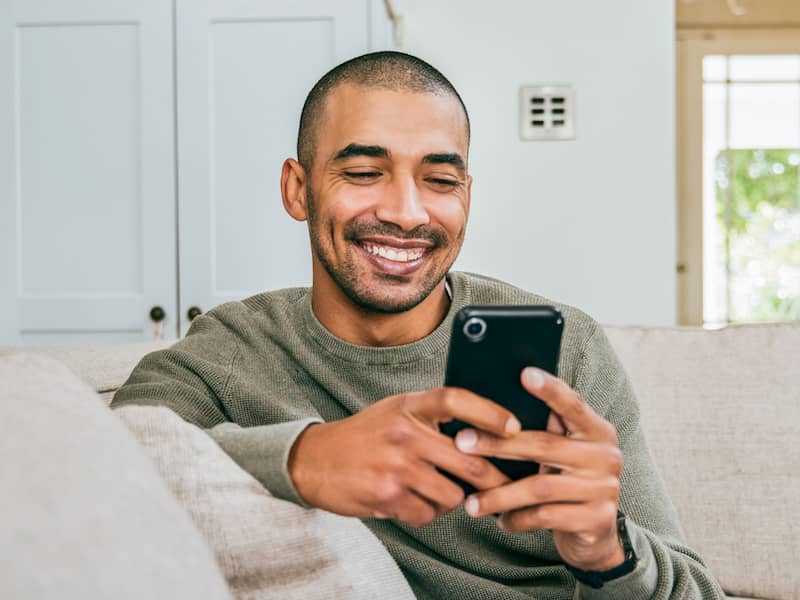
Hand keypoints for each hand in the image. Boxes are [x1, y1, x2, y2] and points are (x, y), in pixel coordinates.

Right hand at [287, 388, 517, 526]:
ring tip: (435, 489)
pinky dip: (425, 512)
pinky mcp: (386, 495)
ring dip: (452, 499)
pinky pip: (427, 513)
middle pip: (468, 458)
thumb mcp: (396, 410)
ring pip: (452, 494)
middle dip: (493, 478)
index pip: (455, 400)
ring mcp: (396, 465)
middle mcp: (404, 432)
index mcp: (409, 405)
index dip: (489, 413)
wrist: (314, 459)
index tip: (514, 427)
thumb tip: (484, 431)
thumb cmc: (366, 434)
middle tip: (507, 485)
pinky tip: (409, 500)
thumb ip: (432, 415)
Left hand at [455, 367, 624, 570]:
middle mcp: (605, 455)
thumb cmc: (566, 481)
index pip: (573, 404)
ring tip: (471, 502)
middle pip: (544, 445)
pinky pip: (546, 516)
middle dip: (497, 444)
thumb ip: (546, 430)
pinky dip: (518, 519)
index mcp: (597, 430)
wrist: (596, 533)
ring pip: (540, 487)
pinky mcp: (597, 520)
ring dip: (500, 494)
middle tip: (462, 442)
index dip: (550, 389)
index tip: (524, 373)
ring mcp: (604, 488)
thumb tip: (492, 405)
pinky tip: (501, 521)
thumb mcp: (563, 453)